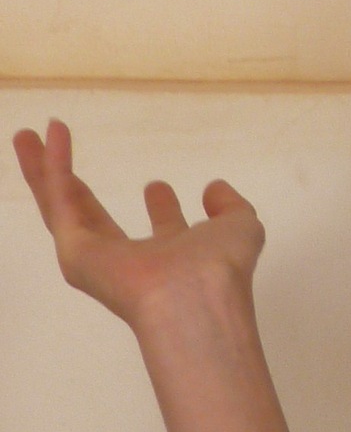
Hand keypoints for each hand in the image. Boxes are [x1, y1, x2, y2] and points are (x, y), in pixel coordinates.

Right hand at [13, 118, 264, 334]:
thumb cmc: (221, 268)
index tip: (158, 186)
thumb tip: (215, 188)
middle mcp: (133, 261)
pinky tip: (54, 135)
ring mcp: (98, 260)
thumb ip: (233, 208)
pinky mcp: (74, 254)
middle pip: (94, 216)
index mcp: (177, 259)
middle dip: (76, 185)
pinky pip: (60, 201)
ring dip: (44, 169)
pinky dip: (53, 166)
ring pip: (62, 206)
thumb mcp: (242, 228)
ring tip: (27, 136)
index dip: (163, 209)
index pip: (164, 232)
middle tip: (59, 150)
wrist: (196, 296)